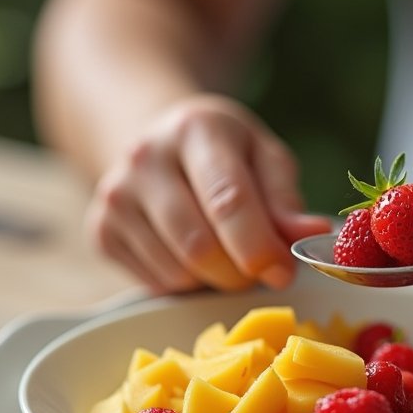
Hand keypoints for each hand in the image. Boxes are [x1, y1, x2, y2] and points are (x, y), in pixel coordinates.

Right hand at [85, 94, 331, 293]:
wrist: (154, 141)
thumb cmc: (222, 153)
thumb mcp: (263, 158)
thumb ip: (286, 199)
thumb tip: (312, 233)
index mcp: (195, 128)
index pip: (227, 199)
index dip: (258, 246)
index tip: (282, 272)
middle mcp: (145, 157)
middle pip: (199, 247)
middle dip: (239, 272)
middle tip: (256, 267)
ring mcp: (115, 195)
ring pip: (176, 273)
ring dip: (212, 280)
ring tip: (221, 252)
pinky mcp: (100, 231)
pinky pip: (154, 284)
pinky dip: (183, 283)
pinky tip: (187, 252)